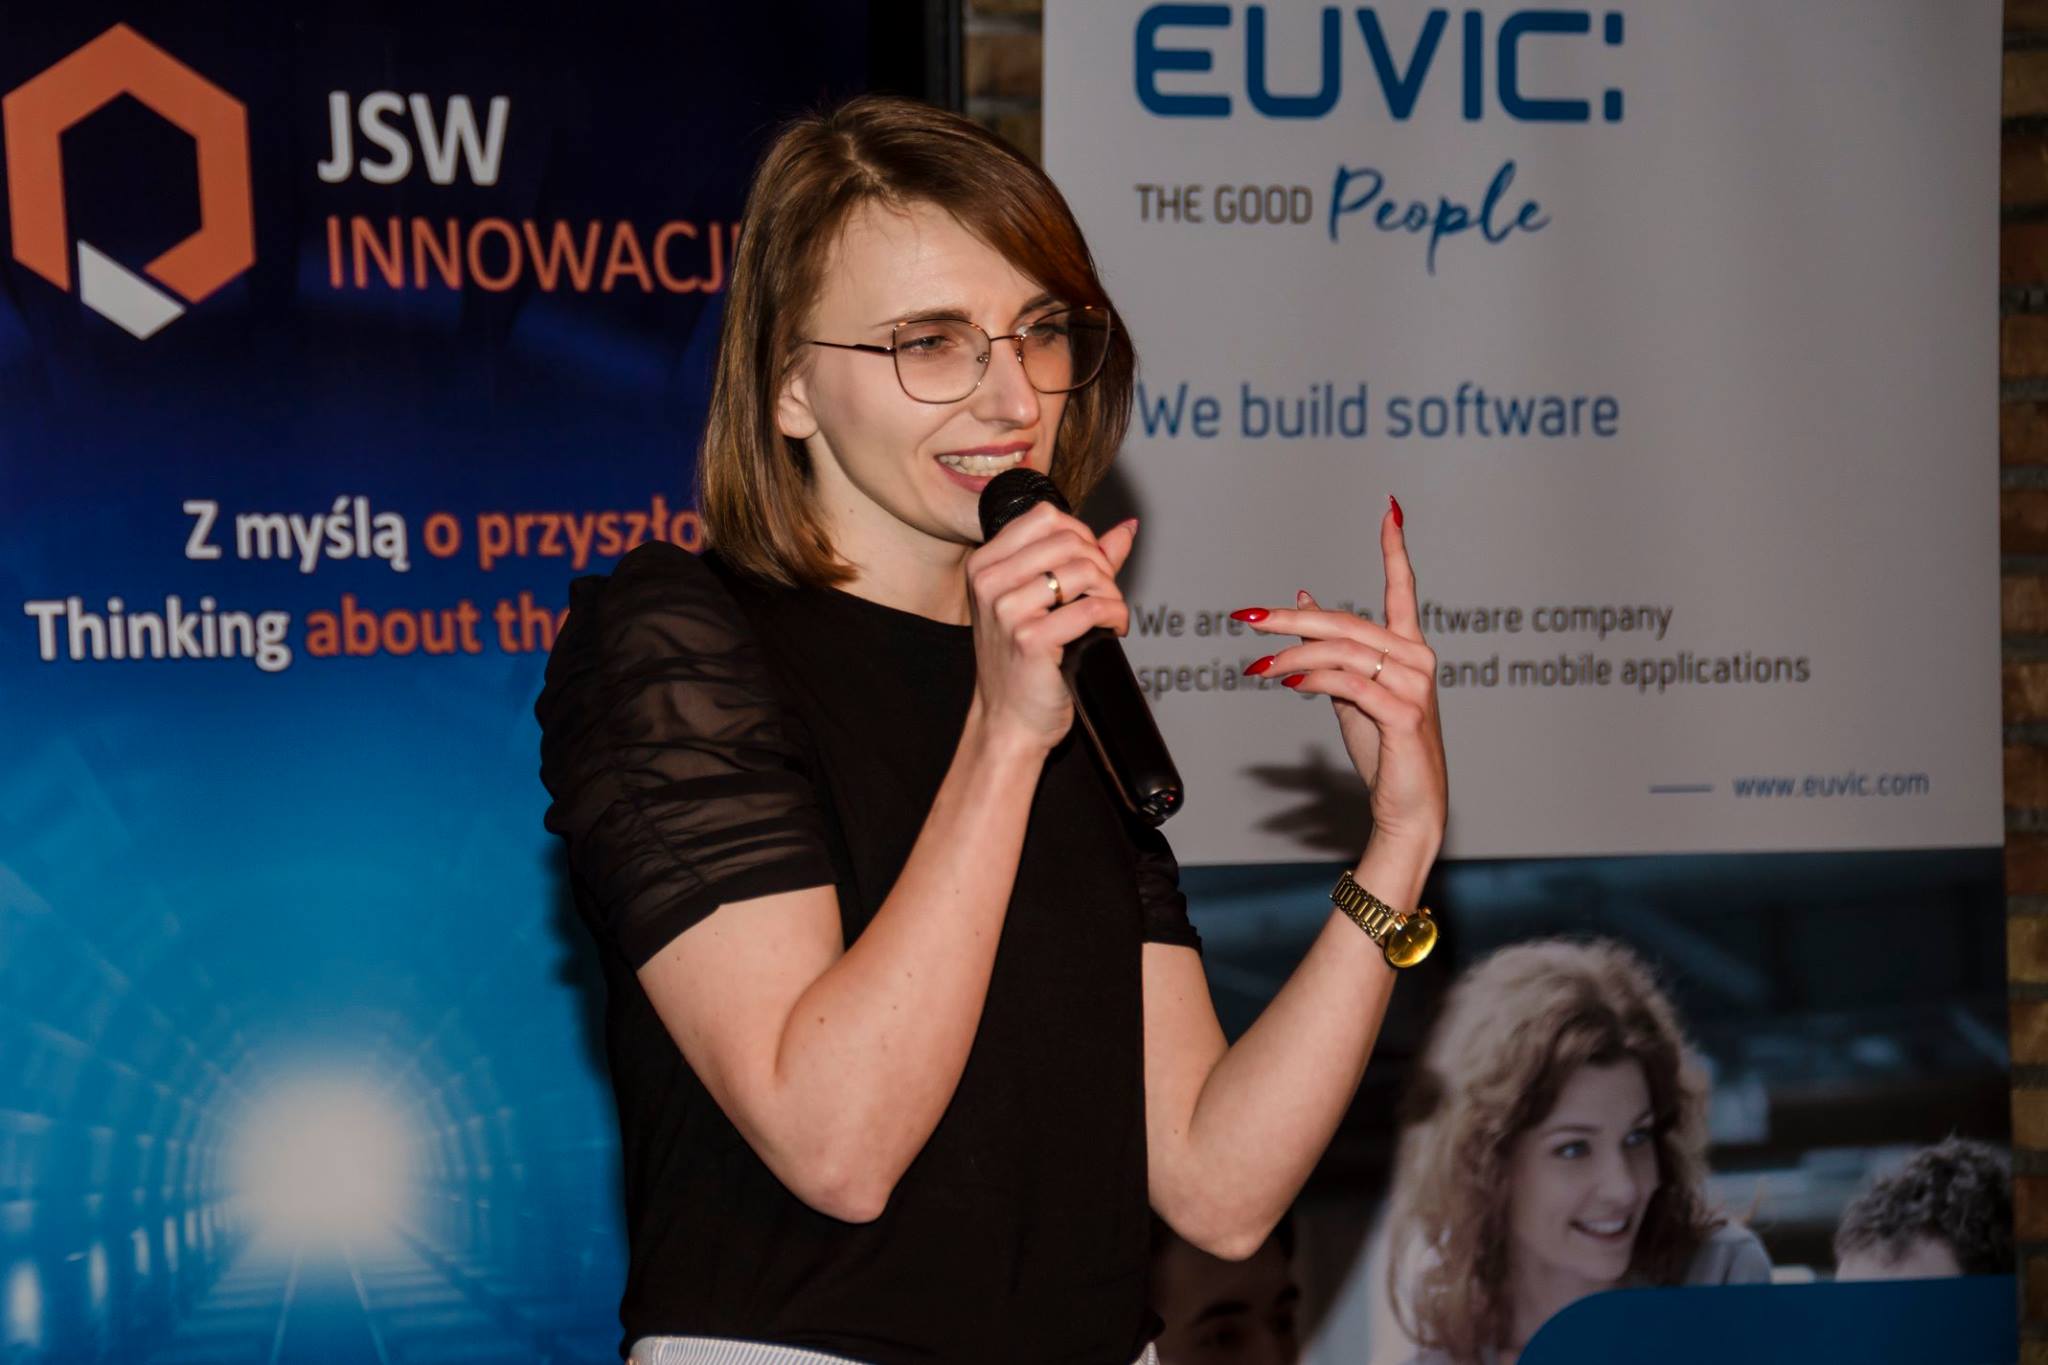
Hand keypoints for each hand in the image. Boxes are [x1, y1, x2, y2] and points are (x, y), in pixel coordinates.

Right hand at [965, 503, 1136, 753]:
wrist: (1009, 718)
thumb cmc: (1022, 661)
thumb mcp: (1039, 601)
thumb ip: (1081, 560)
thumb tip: (1125, 529)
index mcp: (985, 564)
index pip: (1045, 517)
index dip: (1081, 535)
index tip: (1092, 564)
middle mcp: (990, 582)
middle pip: (1068, 540)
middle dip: (1100, 565)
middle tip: (1105, 594)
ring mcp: (1007, 610)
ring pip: (1084, 571)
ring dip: (1111, 593)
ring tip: (1109, 613)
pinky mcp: (1030, 639)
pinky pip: (1091, 608)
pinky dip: (1114, 616)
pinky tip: (1111, 629)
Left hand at [1237, 500, 1446, 857]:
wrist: (1408, 804)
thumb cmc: (1384, 746)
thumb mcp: (1350, 689)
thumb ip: (1331, 646)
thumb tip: (1301, 598)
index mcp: (1408, 648)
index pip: (1404, 588)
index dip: (1396, 548)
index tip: (1391, 510)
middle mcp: (1417, 658)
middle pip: (1346, 623)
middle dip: (1291, 619)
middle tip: (1246, 618)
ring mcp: (1415, 685)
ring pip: (1342, 653)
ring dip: (1291, 658)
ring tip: (1256, 669)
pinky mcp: (1404, 713)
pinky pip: (1349, 685)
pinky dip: (1313, 680)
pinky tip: (1287, 684)